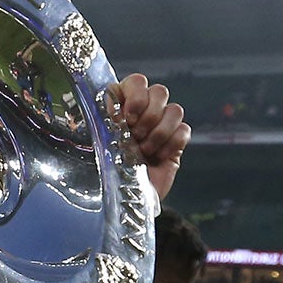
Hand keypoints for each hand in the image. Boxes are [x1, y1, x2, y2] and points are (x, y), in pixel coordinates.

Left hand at [106, 74, 188, 202]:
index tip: (126, 118)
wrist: (123, 200)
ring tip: (144, 151)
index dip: (135, 95)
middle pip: (160, 91)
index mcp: (119, 106)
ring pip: (175, 109)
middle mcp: (141, 112)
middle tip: (135, 136)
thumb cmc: (104, 171)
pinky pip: (185, 130)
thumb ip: (104, 119)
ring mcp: (161, 126)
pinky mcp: (176, 142)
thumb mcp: (98, 143)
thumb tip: (112, 104)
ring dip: (159, 132)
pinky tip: (159, 157)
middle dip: (149, 115)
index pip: (136, 81)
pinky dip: (172, 144)